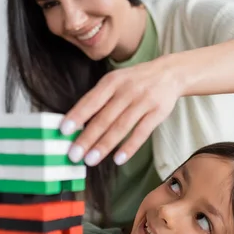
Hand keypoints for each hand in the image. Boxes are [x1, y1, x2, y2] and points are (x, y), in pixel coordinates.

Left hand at [61, 56, 181, 164]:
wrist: (170, 73)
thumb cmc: (135, 81)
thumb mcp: (116, 81)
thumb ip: (99, 99)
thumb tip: (77, 124)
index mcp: (112, 81)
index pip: (91, 100)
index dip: (77, 115)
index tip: (63, 130)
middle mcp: (127, 90)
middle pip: (104, 117)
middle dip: (87, 138)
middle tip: (73, 155)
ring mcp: (143, 101)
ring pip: (121, 127)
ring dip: (104, 145)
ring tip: (91, 160)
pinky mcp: (158, 112)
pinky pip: (142, 132)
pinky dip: (129, 147)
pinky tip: (118, 159)